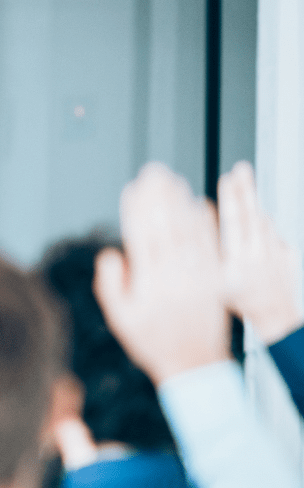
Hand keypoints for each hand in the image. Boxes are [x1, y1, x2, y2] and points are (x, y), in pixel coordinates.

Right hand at [94, 163, 229, 384]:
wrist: (193, 363)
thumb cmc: (152, 341)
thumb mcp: (119, 318)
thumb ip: (111, 285)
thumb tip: (111, 254)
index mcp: (149, 284)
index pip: (141, 237)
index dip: (136, 211)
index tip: (132, 188)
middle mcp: (174, 276)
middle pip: (165, 227)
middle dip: (158, 196)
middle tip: (153, 171)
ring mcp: (197, 276)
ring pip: (188, 231)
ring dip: (180, 203)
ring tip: (173, 180)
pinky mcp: (215, 278)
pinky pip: (211, 245)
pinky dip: (205, 222)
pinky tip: (199, 204)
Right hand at [219, 161, 303, 343]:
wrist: (275, 318)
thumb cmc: (239, 305)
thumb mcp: (214, 286)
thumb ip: (207, 257)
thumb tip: (198, 229)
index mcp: (238, 263)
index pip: (233, 224)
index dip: (230, 200)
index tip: (226, 179)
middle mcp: (258, 255)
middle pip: (251, 215)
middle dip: (244, 190)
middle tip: (241, 169)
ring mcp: (275, 254)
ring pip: (264, 223)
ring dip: (253, 203)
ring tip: (243, 181)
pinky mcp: (288, 255)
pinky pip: (274, 235)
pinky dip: (263, 226)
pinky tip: (254, 221)